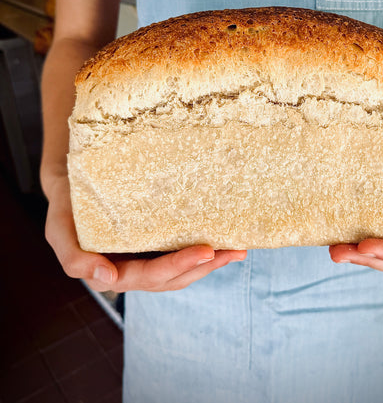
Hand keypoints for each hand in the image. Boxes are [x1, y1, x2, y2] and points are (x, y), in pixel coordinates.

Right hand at [44, 175, 246, 291]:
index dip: (178, 265)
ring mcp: (146, 260)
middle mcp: (133, 271)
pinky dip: (204, 253)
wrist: (74, 188)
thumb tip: (107, 279)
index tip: (206, 251)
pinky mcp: (156, 246)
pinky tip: (224, 243)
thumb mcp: (59, 230)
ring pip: (183, 271)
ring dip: (212, 263)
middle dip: (205, 266)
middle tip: (234, 250)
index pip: (150, 275)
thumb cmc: (67, 207)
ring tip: (239, 249)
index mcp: (112, 272)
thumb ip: (74, 258)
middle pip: (174, 277)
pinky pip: (182, 254)